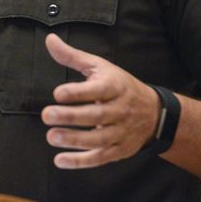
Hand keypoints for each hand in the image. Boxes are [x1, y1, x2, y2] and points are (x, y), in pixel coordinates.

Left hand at [40, 33, 160, 168]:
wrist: (154, 112)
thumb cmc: (118, 85)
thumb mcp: (99, 66)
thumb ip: (72, 56)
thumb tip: (49, 39)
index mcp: (115, 86)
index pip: (98, 90)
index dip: (78, 92)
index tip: (58, 93)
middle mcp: (120, 110)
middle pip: (96, 116)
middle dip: (71, 117)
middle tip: (46, 115)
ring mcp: (122, 132)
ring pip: (99, 140)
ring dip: (74, 140)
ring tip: (51, 137)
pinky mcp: (120, 150)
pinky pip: (100, 158)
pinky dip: (81, 162)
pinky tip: (60, 160)